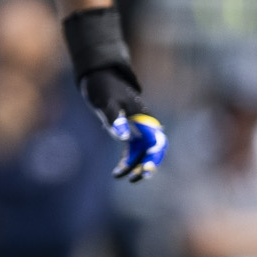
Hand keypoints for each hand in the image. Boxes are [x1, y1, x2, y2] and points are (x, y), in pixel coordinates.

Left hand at [80, 65, 167, 182]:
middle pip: (153, 150)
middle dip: (146, 165)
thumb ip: (114, 118)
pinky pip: (134, 149)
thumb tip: (122, 137)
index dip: (152, 158)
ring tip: (120, 176)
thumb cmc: (105, 88)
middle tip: (134, 179)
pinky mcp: (131, 130)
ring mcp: (139, 128)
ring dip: (135, 165)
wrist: (102, 77)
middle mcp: (146, 124)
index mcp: (145, 118)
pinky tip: (118, 170)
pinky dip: (128, 160)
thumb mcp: (107, 102)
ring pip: (143, 152)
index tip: (145, 171)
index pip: (155, 142)